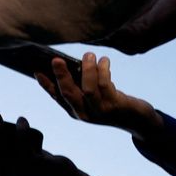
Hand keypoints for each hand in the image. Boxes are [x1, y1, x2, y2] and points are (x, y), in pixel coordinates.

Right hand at [34, 52, 162, 137]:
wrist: (138, 121)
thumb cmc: (113, 103)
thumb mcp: (94, 98)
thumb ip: (82, 86)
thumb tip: (72, 64)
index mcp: (76, 111)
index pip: (57, 97)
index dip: (46, 85)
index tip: (37, 71)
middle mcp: (84, 114)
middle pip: (68, 93)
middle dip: (61, 75)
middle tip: (56, 59)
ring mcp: (99, 112)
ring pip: (88, 88)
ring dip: (87, 69)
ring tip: (89, 54)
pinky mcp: (114, 106)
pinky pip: (105, 85)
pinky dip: (103, 70)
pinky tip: (104, 61)